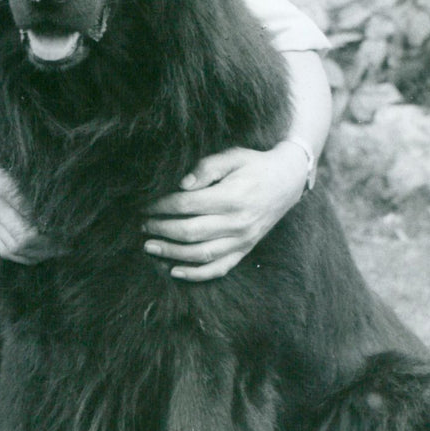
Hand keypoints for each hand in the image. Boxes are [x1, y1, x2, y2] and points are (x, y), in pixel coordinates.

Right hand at [0, 124, 62, 263]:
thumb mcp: (14, 154)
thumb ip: (35, 173)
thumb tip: (62, 189)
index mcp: (2, 187)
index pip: (28, 217)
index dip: (51, 229)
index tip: (71, 227)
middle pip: (23, 241)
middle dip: (49, 246)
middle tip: (70, 241)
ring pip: (13, 249)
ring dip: (38, 254)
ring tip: (58, 248)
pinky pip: (5, 249)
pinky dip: (24, 256)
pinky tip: (39, 252)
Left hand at [142, 143, 309, 280]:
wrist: (288, 181)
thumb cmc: (255, 165)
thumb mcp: (233, 156)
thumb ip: (206, 167)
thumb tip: (182, 185)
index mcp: (232, 197)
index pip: (187, 204)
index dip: (161, 206)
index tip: (145, 205)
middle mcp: (238, 222)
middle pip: (190, 232)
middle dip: (160, 230)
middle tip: (142, 225)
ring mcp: (243, 240)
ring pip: (201, 254)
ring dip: (171, 253)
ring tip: (149, 247)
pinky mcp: (245, 250)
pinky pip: (219, 268)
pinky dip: (196, 274)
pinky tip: (174, 271)